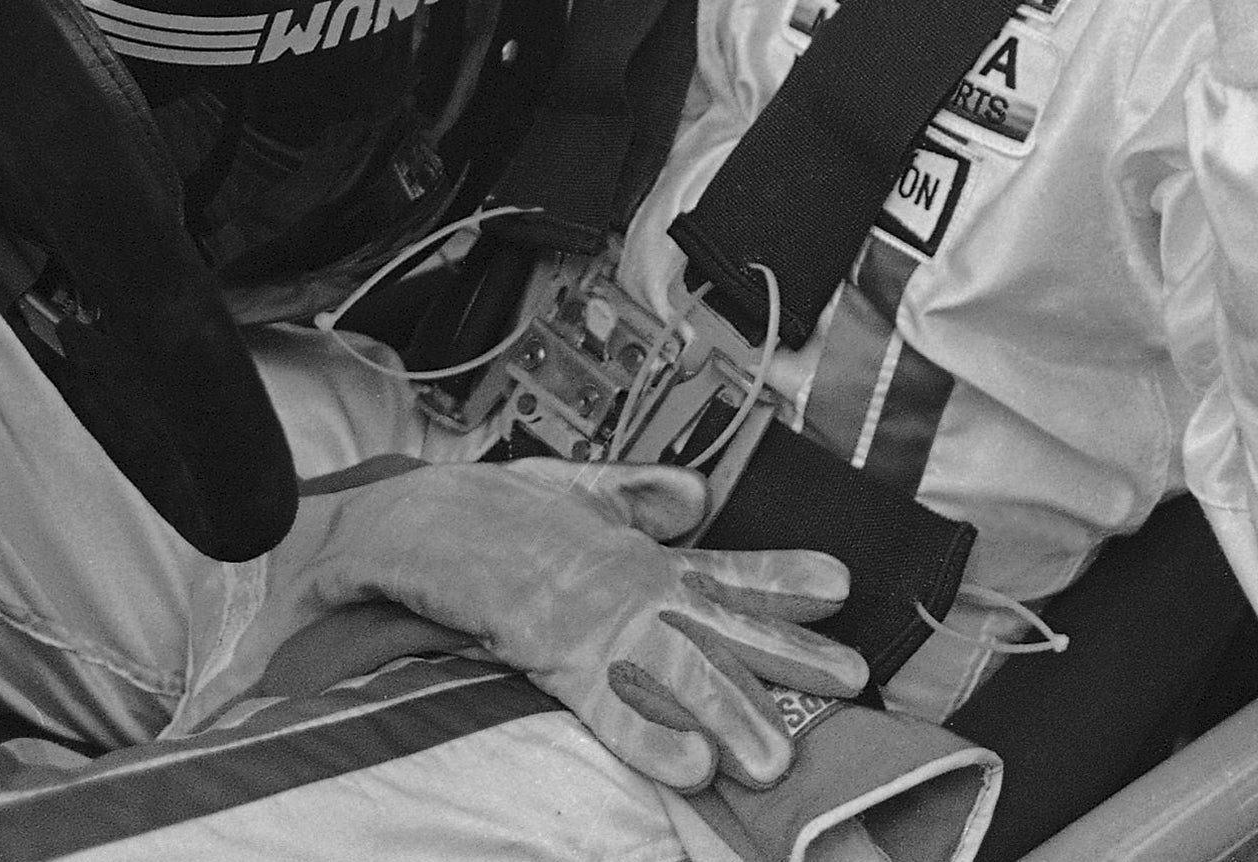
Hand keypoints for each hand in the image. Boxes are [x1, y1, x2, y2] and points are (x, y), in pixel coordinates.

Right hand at [241, 460, 863, 790]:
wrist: (404, 522)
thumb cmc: (486, 513)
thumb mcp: (575, 491)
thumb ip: (638, 496)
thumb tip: (698, 494)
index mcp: (635, 555)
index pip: (724, 570)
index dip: (782, 580)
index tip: (839, 588)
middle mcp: (627, 585)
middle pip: (722, 624)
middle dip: (789, 656)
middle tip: (853, 682)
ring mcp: (593, 619)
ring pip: (678, 667)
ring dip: (732, 710)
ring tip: (777, 755)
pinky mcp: (547, 650)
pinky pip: (606, 704)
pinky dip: (646, 735)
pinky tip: (687, 767)